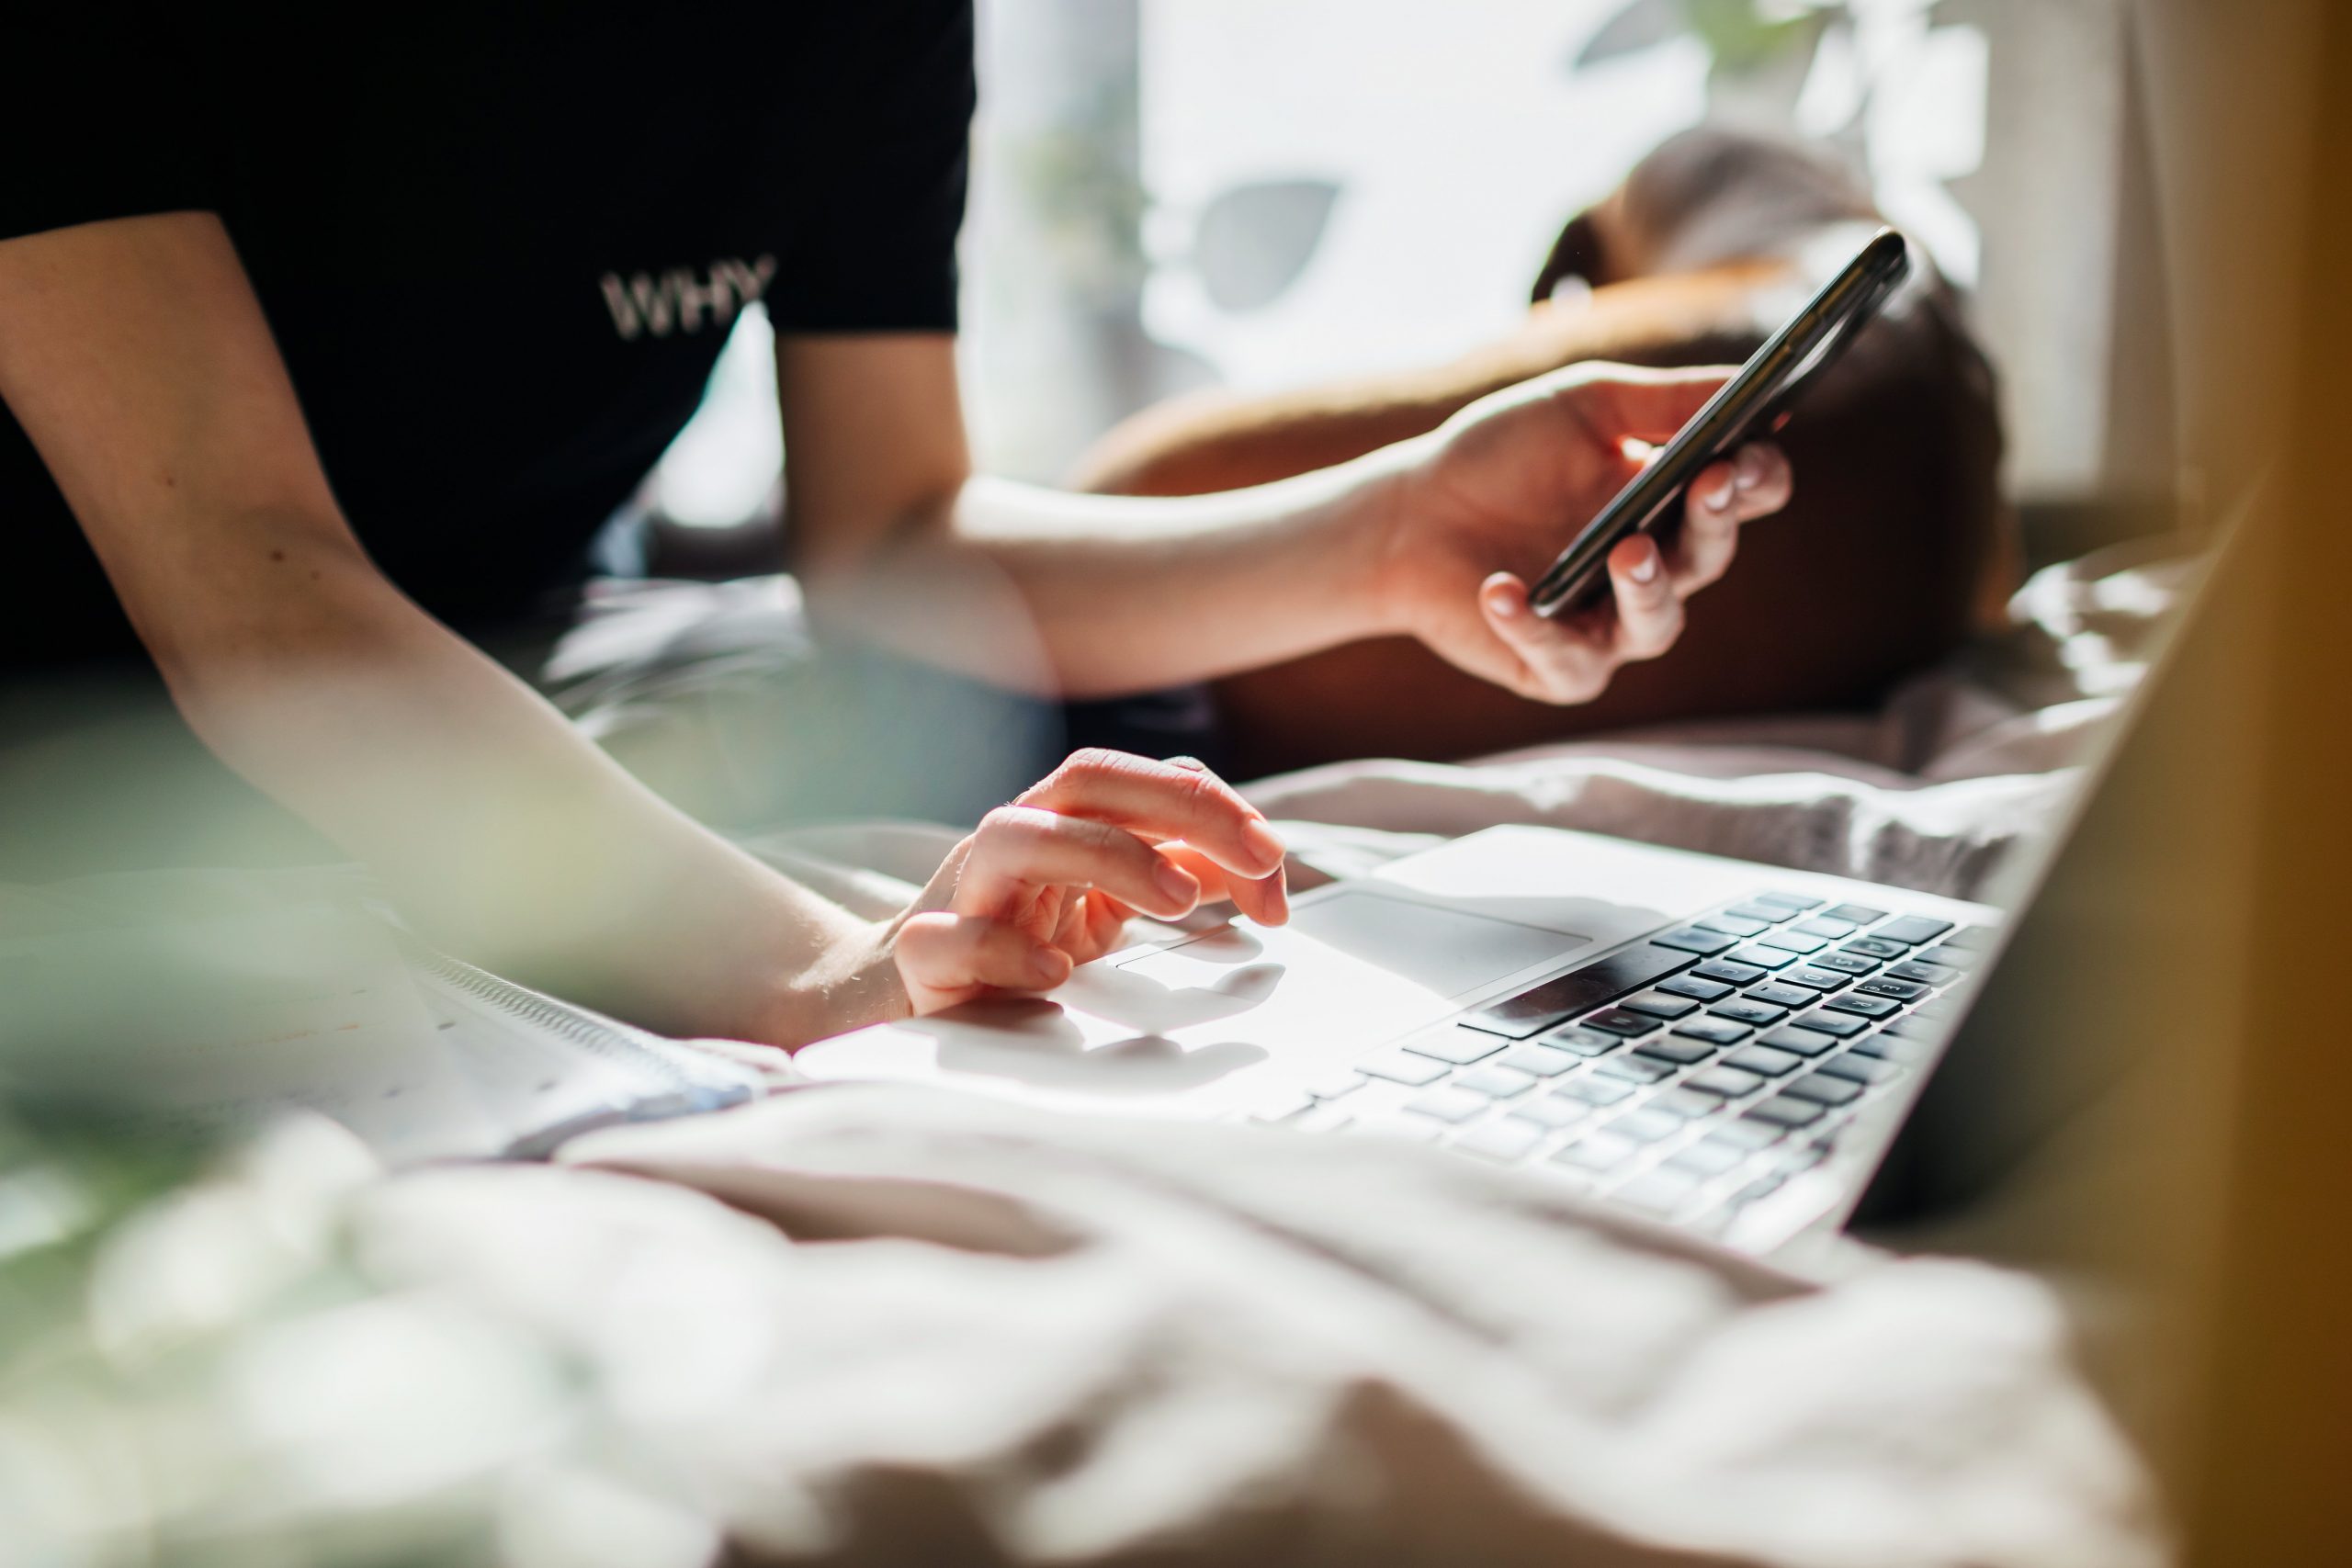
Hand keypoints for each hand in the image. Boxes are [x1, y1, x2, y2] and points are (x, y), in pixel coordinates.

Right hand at [886, 749, 1289, 1013]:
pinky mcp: (924, 955)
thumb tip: (1256, 872)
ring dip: (1106, 855)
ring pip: (1015, 836)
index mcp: (1061, 822)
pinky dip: (1002, 947)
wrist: (903, 994)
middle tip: (1259, 858)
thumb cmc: (1011, 939)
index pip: (1143, 779)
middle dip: (1184, 807)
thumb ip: (1173, 876)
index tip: (1274, 861)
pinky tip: (1055, 972)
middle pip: (1090, 781)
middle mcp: (1013, 839)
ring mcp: (963, 891)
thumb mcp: (1103, 905)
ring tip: (1178, 900)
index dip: (1217, 809)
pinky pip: (950, 937)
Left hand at [1373, 362, 1792, 703]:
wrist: (1410, 514)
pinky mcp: (1555, 667)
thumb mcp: (1582, 408)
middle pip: (1709, 556)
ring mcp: (1608, 624)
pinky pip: (1562, 658)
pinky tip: (1502, 589)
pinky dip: (1531, 625)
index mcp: (1672, 501)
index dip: (1755, 476)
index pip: (1746, 495)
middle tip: (1709, 484)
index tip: (1744, 452)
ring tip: (1628, 549)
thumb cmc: (1500, 456)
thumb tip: (1748, 382)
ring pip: (1657, 624)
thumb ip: (1662, 400)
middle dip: (1714, 520)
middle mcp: (1654, 569)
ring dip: (1648, 588)